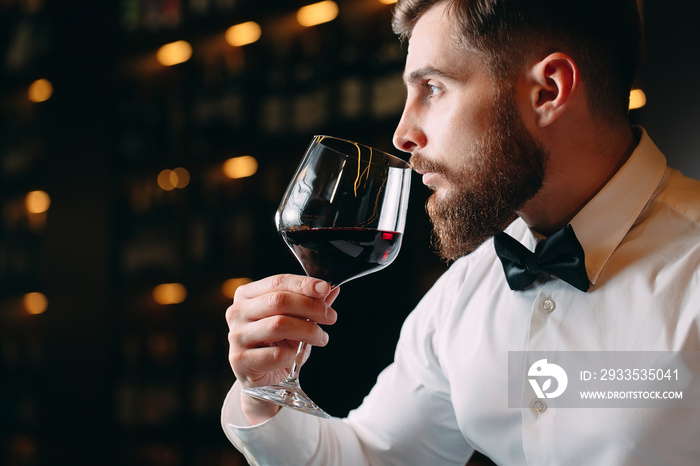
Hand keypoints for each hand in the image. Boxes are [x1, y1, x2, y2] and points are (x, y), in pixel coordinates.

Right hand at [226, 274, 338, 423]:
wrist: (263, 379)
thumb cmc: (278, 344)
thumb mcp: (295, 319)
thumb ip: (310, 303)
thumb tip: (332, 289)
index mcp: (246, 294)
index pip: (278, 282)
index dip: (304, 284)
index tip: (326, 288)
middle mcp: (237, 312)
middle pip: (279, 301)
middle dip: (311, 307)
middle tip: (331, 317)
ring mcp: (236, 336)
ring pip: (279, 325)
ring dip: (308, 330)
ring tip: (322, 338)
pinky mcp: (240, 360)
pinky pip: (276, 354)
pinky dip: (294, 354)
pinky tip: (298, 356)